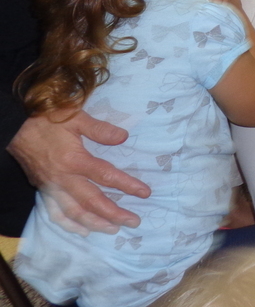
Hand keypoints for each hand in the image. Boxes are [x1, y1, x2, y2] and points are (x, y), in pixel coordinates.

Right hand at [8, 110, 150, 234]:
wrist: (16, 128)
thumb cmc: (48, 120)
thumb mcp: (76, 117)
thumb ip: (100, 129)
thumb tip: (124, 137)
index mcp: (74, 161)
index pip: (106, 176)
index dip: (127, 185)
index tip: (144, 193)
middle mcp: (63, 179)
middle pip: (92, 201)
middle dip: (114, 214)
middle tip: (134, 221)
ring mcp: (51, 188)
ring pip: (75, 212)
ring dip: (95, 223)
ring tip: (114, 229)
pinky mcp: (43, 190)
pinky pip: (55, 213)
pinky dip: (69, 224)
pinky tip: (83, 231)